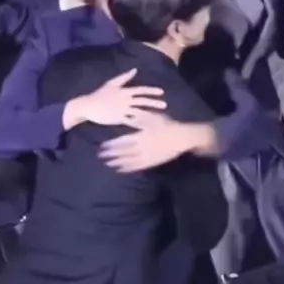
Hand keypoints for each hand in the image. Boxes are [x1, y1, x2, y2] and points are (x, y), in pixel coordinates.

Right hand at [62, 68, 165, 129]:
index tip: (162, 92)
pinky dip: (138, 124)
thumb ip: (124, 77)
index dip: (151, 91)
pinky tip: (147, 127)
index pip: (141, 90)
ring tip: (158, 117)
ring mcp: (122, 110)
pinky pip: (130, 122)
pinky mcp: (118, 119)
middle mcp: (125, 100)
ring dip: (149, 114)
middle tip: (165, 105)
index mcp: (124, 91)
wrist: (88, 106)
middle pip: (142, 101)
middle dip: (154, 103)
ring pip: (138, 111)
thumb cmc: (100, 94)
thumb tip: (135, 70)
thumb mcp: (112, 83)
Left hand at [99, 113, 216, 172]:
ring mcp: (146, 156)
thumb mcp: (152, 118)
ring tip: (108, 164)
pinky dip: (128, 168)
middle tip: (101, 156)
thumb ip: (138, 117)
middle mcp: (141, 148)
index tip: (102, 146)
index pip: (122, 142)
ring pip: (128, 161)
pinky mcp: (151, 162)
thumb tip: (126, 114)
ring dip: (117, 163)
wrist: (181, 138)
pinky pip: (137, 167)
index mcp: (140, 136)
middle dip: (111, 155)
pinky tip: (121, 170)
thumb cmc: (167, 125)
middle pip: (123, 153)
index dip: (111, 145)